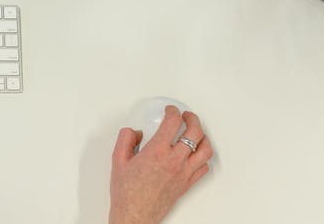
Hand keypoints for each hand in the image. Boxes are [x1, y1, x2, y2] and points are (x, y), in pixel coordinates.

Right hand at [109, 106, 213, 223]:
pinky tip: (196, 155)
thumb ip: (125, 139)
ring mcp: (183, 173)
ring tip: (196, 132)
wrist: (135, 214)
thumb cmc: (127, 192)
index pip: (173, 122)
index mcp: (157, 151)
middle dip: (192, 119)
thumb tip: (135, 132)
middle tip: (186, 116)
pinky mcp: (187, 184)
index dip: (173, 111)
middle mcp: (174, 161)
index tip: (170, 110)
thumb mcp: (118, 160)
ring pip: (205, 150)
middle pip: (195, 132)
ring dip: (203, 137)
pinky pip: (203, 168)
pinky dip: (203, 158)